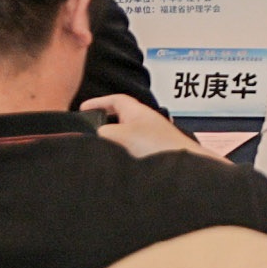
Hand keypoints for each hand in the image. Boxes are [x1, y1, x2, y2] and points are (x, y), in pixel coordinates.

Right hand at [83, 93, 199, 157]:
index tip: (83, 108)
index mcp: (139, 112)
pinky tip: (113, 164)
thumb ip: (104, 133)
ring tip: (97, 150)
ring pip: (123, 137)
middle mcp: (145, 123)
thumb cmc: (159, 146)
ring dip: (110, 142)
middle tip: (86, 131)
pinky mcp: (152, 155)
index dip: (99, 102)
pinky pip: (129, 152)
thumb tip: (95, 136)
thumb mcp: (122, 135)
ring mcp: (149, 139)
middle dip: (102, 123)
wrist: (183, 167)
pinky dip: (119, 155)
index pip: (117, 100)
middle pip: (119, 118)